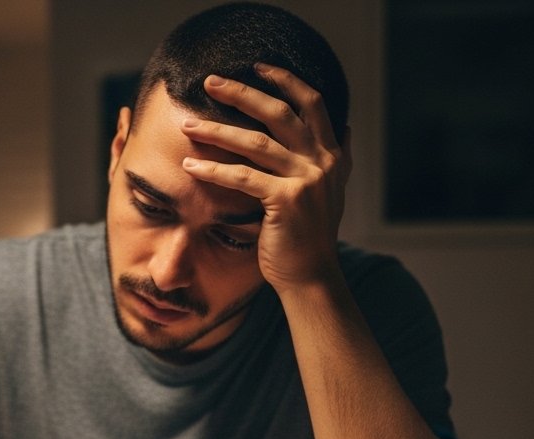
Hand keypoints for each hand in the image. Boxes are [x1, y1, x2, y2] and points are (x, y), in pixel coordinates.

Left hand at [178, 63, 350, 290]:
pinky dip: (213, 169)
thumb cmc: (309, 235)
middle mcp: (322, 162)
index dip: (286, 81)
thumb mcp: (330, 191)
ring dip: (217, 130)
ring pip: (255, 142)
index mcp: (332, 155)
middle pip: (279, 112)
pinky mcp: (287, 201)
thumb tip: (345, 127)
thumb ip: (336, 158)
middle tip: (210, 82)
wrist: (311, 277)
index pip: (312, 102)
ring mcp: (307, 180)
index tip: (258, 67)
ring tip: (187, 124)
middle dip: (242, 93)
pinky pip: (243, 177)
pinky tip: (190, 164)